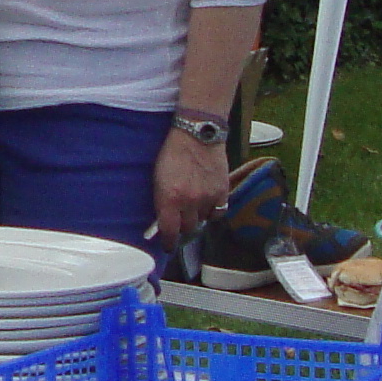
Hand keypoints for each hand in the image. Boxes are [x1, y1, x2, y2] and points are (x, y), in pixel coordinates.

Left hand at [151, 127, 232, 249]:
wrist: (197, 135)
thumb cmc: (173, 153)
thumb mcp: (158, 178)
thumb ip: (162, 201)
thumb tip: (163, 221)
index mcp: (169, 199)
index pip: (169, 232)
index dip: (168, 243)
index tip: (167, 246)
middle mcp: (189, 203)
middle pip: (187, 229)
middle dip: (182, 226)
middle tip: (180, 219)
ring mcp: (208, 198)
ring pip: (203, 222)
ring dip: (197, 217)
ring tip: (194, 205)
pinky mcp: (222, 192)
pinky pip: (218, 213)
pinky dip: (212, 211)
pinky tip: (207, 203)